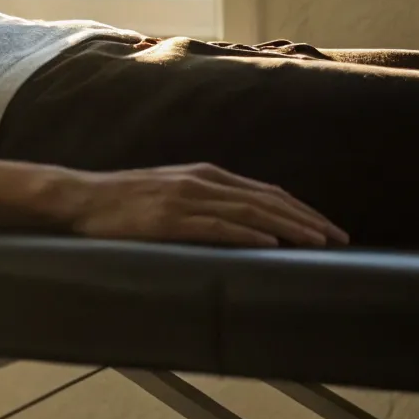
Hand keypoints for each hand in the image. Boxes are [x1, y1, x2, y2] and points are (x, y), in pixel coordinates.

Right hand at [0, 159, 348, 247]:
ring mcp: (185, 198)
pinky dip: (250, 233)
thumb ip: (201, 202)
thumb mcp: (168, 193)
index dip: (300, 210)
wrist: (78, 197)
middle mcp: (201, 181)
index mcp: (204, 174)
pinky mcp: (169, 218)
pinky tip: (272, 244)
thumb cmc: (122, 202)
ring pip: (251, 211)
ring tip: (319, 244)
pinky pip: (218, 226)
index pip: (265, 191)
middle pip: (267, 199)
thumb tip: (235, 224)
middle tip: (339, 239)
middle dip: (307, 220)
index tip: (327, 228)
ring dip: (289, 228)